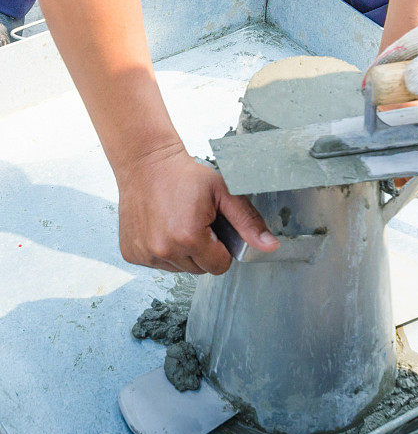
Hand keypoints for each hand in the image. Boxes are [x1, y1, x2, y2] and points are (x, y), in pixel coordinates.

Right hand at [116, 145, 277, 274]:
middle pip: (200, 270)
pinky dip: (164, 251)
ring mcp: (145, 253)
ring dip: (184, 252)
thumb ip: (248, 222)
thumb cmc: (186, 176)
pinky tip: (163, 227)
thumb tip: (270, 246)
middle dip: (205, 251)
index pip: (220, 266)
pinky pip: (159, 265)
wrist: (146, 164)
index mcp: (189, 238)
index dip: (222, 248)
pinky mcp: (131, 254)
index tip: (214, 228)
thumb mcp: (225, 194)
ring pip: (180, 269)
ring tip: (179, 223)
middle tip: (197, 223)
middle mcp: (163, 250)